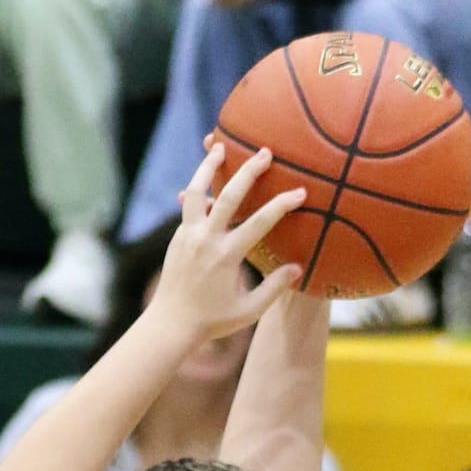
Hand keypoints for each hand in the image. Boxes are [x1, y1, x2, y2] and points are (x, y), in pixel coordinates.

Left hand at [154, 142, 301, 340]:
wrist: (171, 323)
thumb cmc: (213, 321)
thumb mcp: (248, 310)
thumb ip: (273, 289)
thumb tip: (297, 268)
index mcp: (226, 256)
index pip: (260, 223)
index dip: (282, 205)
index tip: (300, 192)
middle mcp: (206, 240)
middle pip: (229, 195)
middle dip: (248, 171)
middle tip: (264, 152)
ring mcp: (188, 235)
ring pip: (197, 190)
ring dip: (208, 166)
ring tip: (218, 147)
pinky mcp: (178, 236)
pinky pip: (190, 206)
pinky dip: (199, 189)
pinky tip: (207, 180)